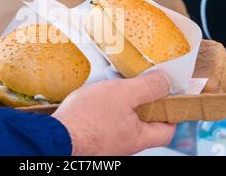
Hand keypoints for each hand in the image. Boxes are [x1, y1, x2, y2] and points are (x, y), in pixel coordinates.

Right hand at [53, 71, 174, 155]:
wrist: (56, 135)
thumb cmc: (88, 119)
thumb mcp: (124, 94)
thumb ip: (149, 87)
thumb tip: (166, 82)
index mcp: (139, 137)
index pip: (167, 130)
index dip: (170, 111)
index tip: (165, 94)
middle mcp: (125, 144)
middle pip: (144, 124)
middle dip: (141, 103)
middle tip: (134, 86)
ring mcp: (108, 143)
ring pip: (123, 121)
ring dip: (120, 104)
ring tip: (111, 89)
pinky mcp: (92, 138)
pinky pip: (105, 122)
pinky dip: (104, 110)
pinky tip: (94, 99)